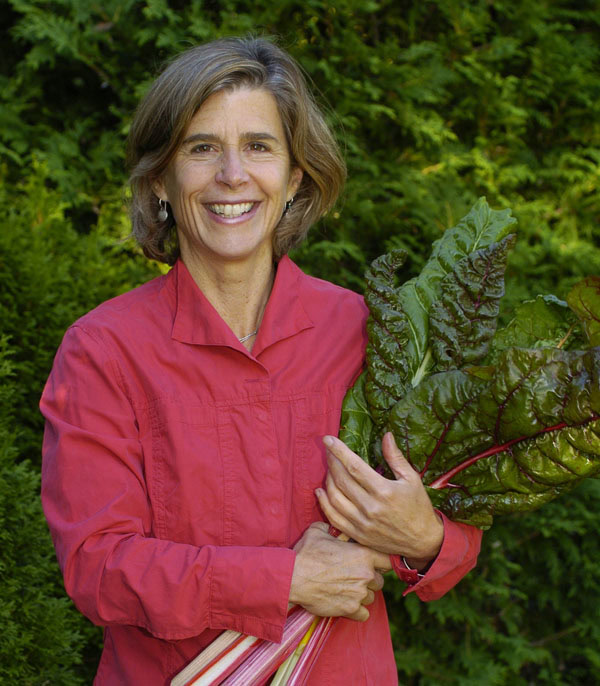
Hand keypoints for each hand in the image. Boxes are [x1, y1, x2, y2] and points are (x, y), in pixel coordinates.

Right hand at [289, 522, 390, 620]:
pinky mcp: (350, 610)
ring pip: (372, 597)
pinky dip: (358, 611)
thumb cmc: (307, 553)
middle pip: (380, 580)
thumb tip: (334, 525)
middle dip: (370, 579)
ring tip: (347, 589)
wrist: (293, 577)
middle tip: (354, 576)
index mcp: (363, 554)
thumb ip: (333, 528)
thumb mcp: (319, 531)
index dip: (383, 561)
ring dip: (362, 594)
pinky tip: (346, 602)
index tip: (376, 562)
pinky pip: (364, 614)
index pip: (389, 560)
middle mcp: (366, 574)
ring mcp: (359, 594)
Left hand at [316, 432, 443, 569]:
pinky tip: (321, 491)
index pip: (354, 466)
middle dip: (332, 461)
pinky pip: (333, 517)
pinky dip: (324, 503)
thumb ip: (396, 457)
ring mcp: (362, 522)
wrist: (422, 542)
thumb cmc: (418, 507)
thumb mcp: (412, 479)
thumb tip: (386, 435)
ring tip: (329, 468)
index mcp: (384, 491)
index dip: (339, 451)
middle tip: (328, 451)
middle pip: (341, 480)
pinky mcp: (357, 534)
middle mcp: (370, 507)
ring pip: (334, 497)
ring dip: (327, 480)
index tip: (328, 439)